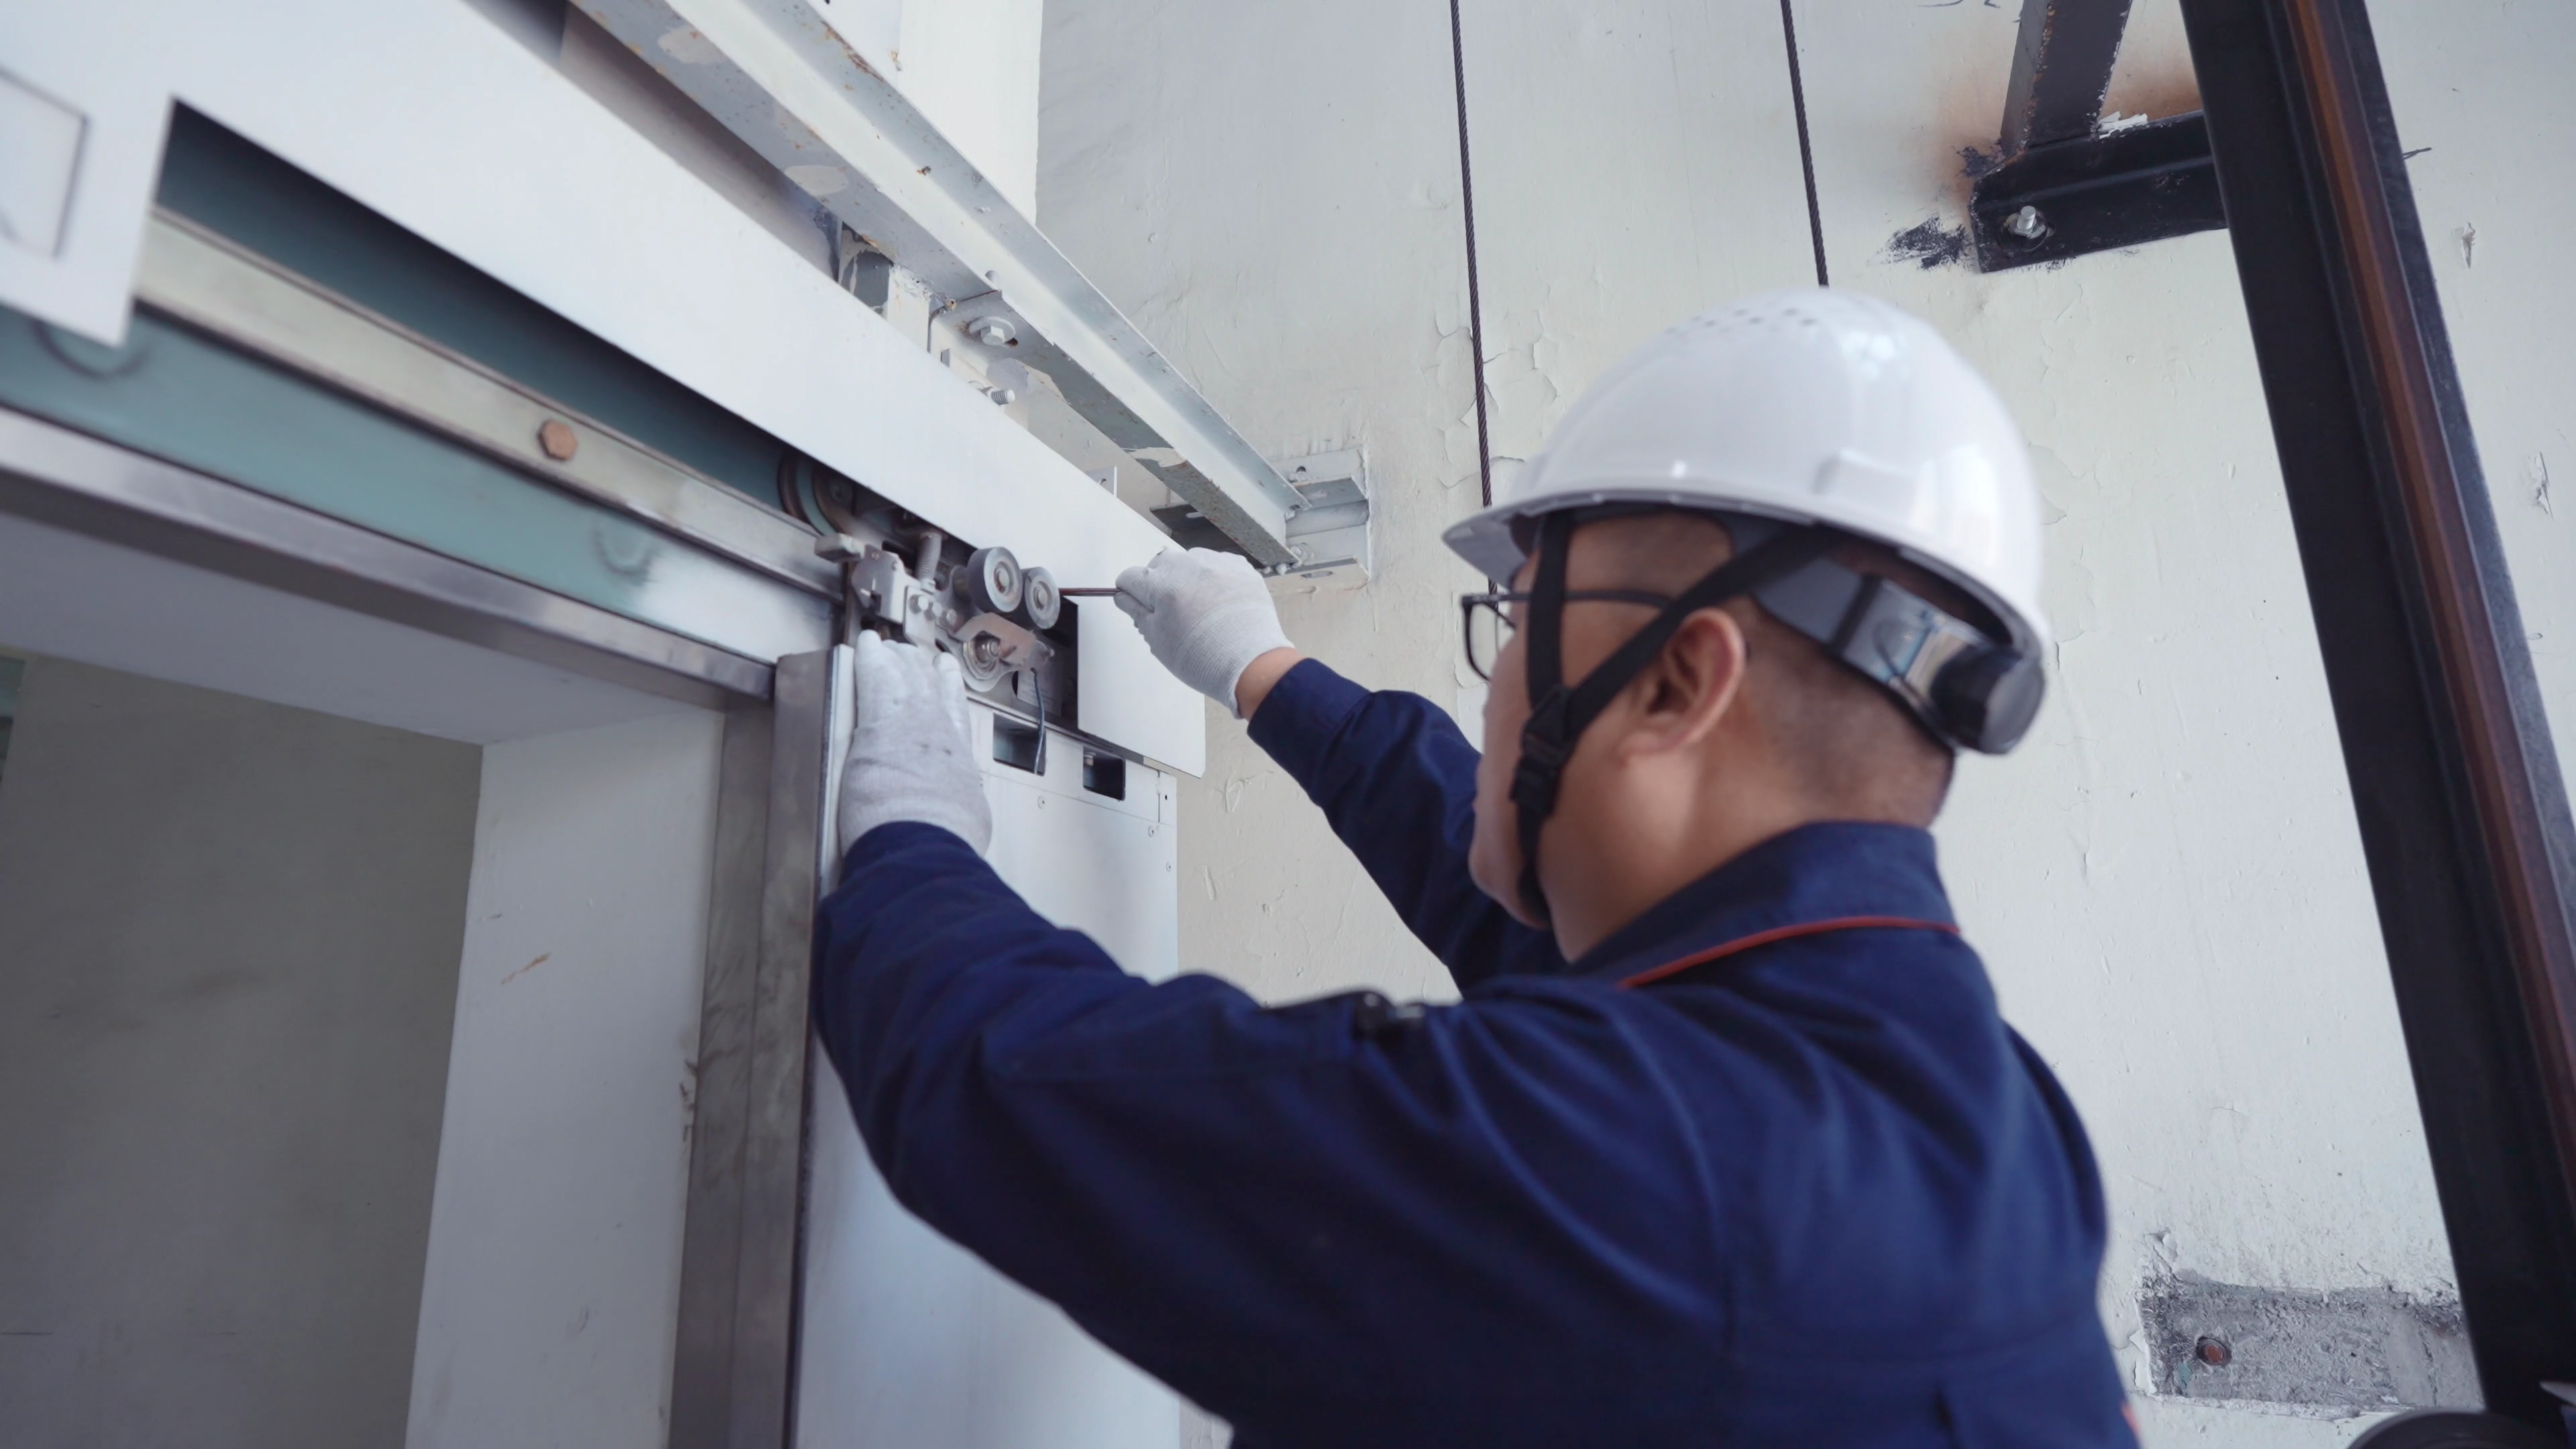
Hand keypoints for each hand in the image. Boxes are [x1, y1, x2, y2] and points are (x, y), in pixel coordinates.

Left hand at [839, 632, 992, 855]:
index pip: (954, 709)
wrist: (923, 835)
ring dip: (898, 658)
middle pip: (930, 685)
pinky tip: (866, 643)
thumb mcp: (967, 818)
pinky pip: (874, 674)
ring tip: (891, 646)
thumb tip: (960, 812)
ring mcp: (910, 720)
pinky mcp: (878, 721)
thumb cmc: (943, 837)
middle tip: (912, 652)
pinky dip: (871, 655)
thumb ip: (958, 804)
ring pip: (906, 674)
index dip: (948, 686)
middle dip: (921, 666)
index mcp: (958, 755)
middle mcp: (938, 730)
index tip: (945, 671)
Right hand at [1113, 548, 1295, 717]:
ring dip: (1187, 579)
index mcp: (1162, 585)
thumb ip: (1136, 612)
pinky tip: (1218, 603)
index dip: (1130, 594)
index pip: (1130, 577)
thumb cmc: (1204, 658)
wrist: (1252, 664)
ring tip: (1200, 610)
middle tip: (1172, 615)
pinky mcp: (1240, 567)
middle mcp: (1188, 566)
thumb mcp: (1157, 640)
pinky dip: (1214, 579)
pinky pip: (1217, 565)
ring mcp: (1217, 564)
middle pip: (1159, 566)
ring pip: (1189, 562)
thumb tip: (1124, 596)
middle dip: (1159, 585)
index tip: (1136, 605)